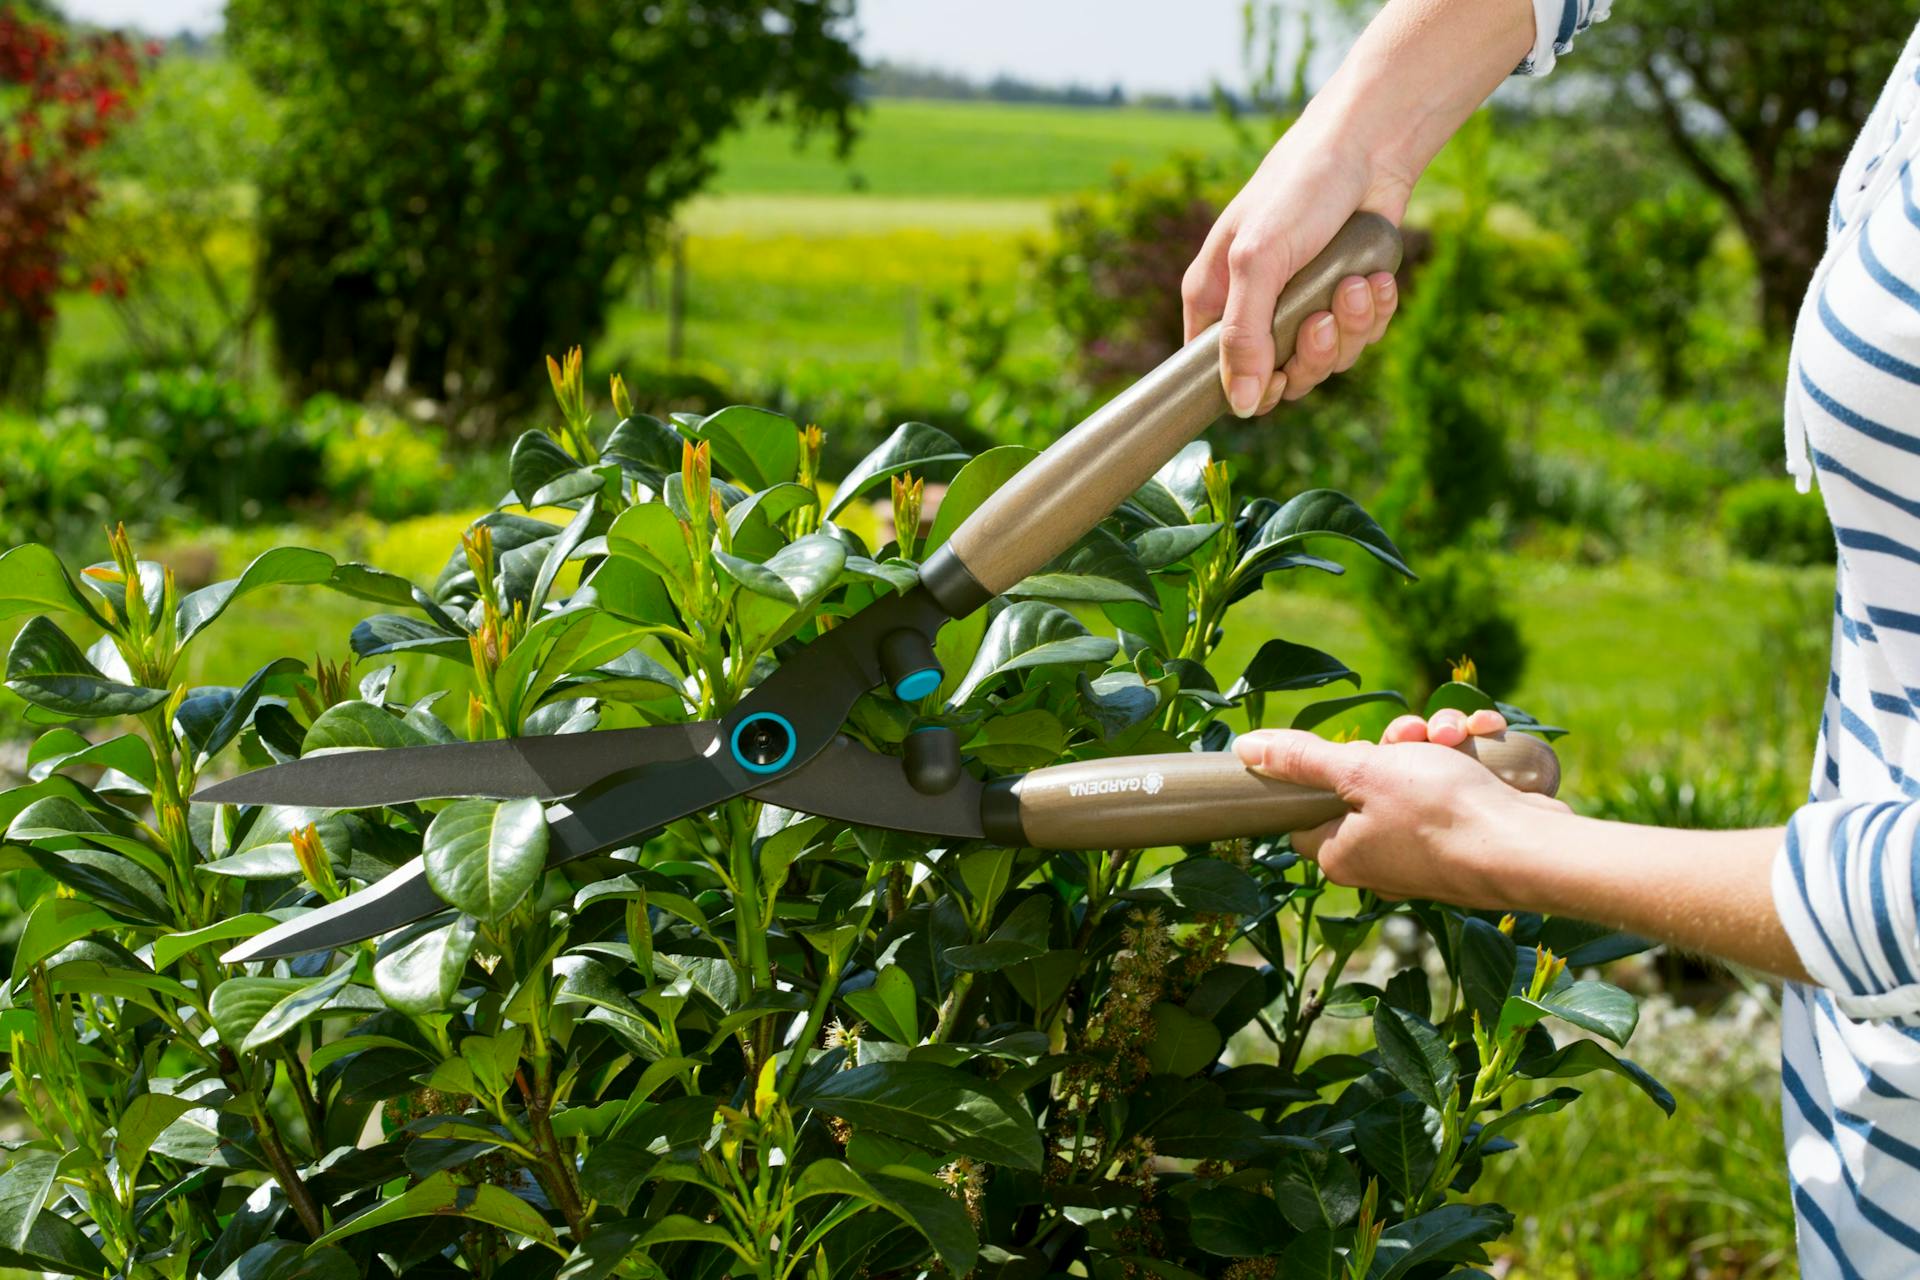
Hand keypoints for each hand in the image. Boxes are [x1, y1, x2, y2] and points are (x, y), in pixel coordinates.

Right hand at [1182, 109, 1411, 417]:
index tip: (1279, 373)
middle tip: (1323, 318)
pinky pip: (1360, 336)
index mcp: (1214, 301)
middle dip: (1312, 354)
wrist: (1368, 147)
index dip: (1252, 387)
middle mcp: (1256, 310)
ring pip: (1326, 361)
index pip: (1218, 376)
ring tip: (1357, 284)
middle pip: (1281, 379)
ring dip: (1350, 328)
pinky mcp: (1345, 300)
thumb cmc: (1298, 191)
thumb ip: (1244, 335)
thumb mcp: (1258, 261)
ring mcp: (1303, 307)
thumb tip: (1240, 405)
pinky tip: (1376, 277)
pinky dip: (1374, 312)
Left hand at [1231, 711, 1569, 906]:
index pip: (1306, 813)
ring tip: (1457, 735)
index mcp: (1341, 854)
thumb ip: (1302, 760)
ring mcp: (1427, 851)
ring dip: (1435, 743)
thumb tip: (1246, 749)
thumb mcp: (1360, 772)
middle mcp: (1380, 861)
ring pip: (1416, 777)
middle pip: (1366, 785)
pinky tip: (1483, 737)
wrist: (1528, 849)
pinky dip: (1468, 757)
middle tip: (1413, 734)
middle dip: (1393, 745)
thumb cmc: (1438, 814)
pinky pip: (1455, 787)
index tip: (1349, 750)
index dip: (1323, 773)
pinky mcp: (1468, 836)